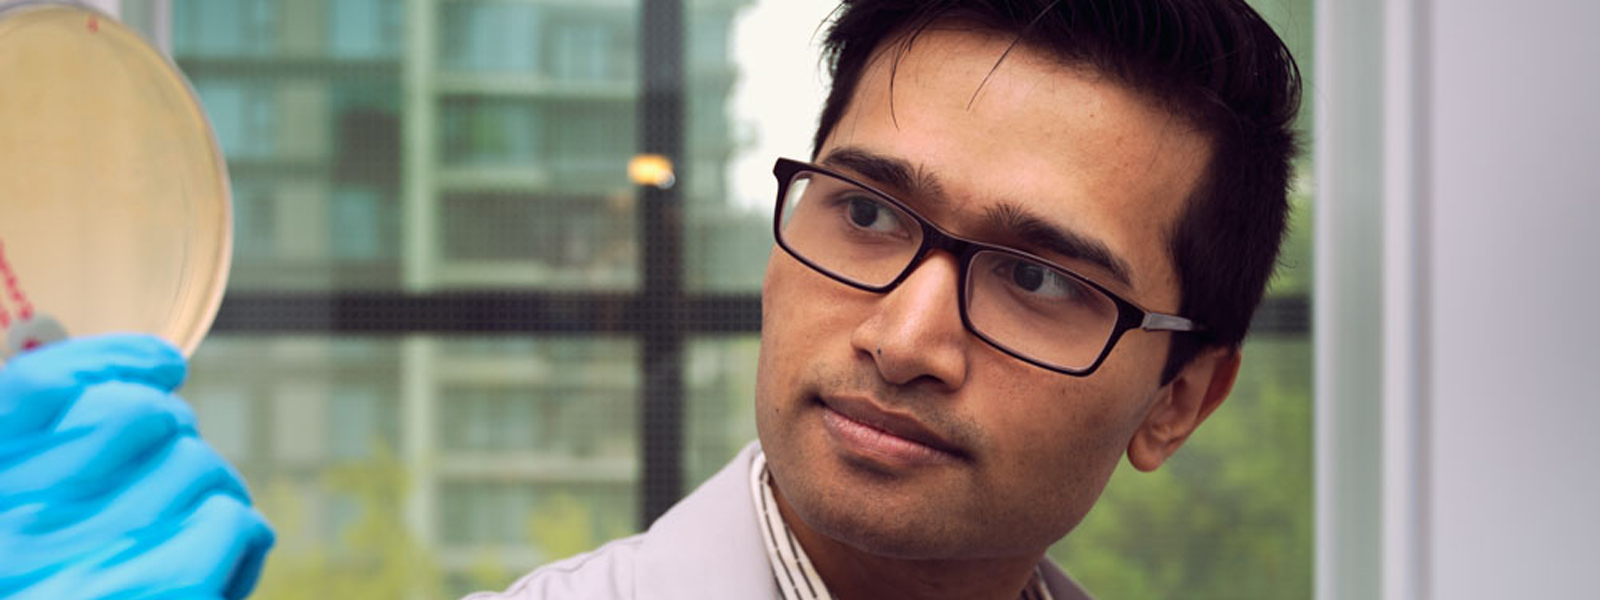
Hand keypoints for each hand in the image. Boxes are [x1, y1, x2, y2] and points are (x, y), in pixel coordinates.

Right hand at [0, 334, 273, 599]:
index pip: (39, 388)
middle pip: (141, 416)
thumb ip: (28, 429)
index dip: (113, 358)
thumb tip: (41, 327)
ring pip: (199, 464)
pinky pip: (233, 521)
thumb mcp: (19, 509)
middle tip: (160, 482)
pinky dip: (239, 534)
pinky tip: (215, 562)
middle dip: (173, 438)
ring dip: (210, 488)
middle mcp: (23, 534)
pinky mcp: (171, 597)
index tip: (166, 363)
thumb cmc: (58, 577)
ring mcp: (97, 574)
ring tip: (182, 529)